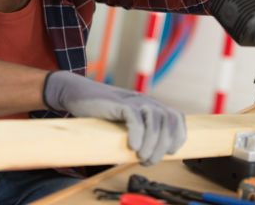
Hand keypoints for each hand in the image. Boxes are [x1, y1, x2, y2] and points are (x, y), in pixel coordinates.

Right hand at [43, 71, 185, 164]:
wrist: (77, 94)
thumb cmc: (99, 112)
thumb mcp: (124, 122)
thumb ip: (137, 133)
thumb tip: (149, 157)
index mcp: (149, 106)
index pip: (176, 118)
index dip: (178, 137)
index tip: (169, 153)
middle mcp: (145, 101)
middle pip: (168, 122)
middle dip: (162, 146)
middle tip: (149, 160)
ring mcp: (132, 100)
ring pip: (155, 121)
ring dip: (152, 143)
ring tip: (141, 157)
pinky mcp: (119, 103)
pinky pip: (134, 118)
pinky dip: (137, 134)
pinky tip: (132, 146)